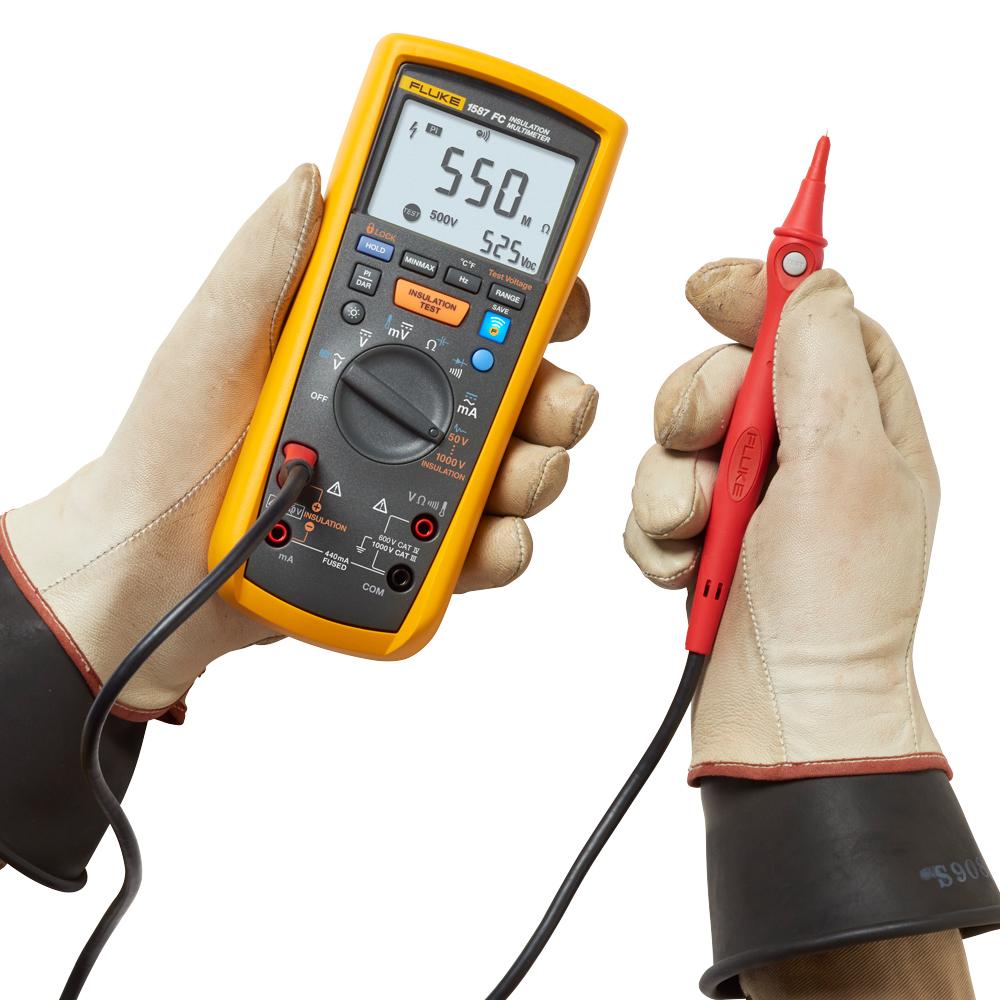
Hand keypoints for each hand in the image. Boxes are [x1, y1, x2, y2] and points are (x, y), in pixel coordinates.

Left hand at [1, 165, 597, 720]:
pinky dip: (504, 545)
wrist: (155, 567)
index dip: (535, 296)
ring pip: (519, 466)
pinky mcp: (416, 546)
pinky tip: (491, 540)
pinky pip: (485, 546)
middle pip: (520, 390)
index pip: (473, 306)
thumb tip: (315, 178)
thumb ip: (267, 261)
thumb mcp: (212, 340)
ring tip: (522, 476)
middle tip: (554, 402)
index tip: (564, 300)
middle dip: (558, 393)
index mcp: (369, 344)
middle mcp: (406, 408)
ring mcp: (417, 479)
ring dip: (541, 467)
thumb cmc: (170, 449)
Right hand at [625, 258, 945, 779]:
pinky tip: (684, 566)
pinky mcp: (700, 534)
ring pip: (675, 436)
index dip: (763, 292)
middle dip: (698, 403)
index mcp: (862, 425)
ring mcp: (748, 496)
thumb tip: (810, 283)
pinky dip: (655, 531)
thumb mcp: (845, 468)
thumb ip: (823, 361)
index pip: (814, 322)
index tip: (712, 284)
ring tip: (697, 532)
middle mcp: (806, 453)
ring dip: (671, 484)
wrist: (782, 713)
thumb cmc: (833, 611)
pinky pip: (650, 497)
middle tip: (705, 442)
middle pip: (728, 371)